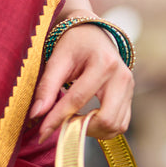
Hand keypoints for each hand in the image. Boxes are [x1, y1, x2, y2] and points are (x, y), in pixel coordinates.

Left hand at [28, 23, 133, 142]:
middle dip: (83, 128)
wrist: (92, 34)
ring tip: (74, 120)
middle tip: (64, 124)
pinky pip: (121, 124)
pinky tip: (87, 119)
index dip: (58, 119)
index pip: (78, 100)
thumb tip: (36, 114)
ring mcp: (129, 88)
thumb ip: (47, 87)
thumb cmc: (73, 44)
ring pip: (116, 125)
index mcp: (103, 63)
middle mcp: (122, 76)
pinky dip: (103, 128)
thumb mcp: (57, 59)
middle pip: (106, 119)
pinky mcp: (130, 96)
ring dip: (93, 131)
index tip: (42, 132)